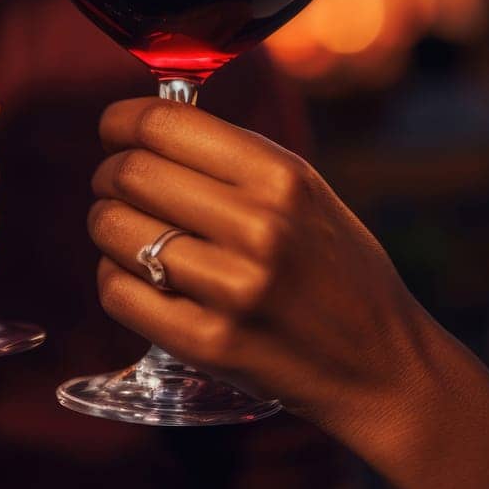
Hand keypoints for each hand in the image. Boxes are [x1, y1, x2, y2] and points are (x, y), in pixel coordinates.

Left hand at [86, 97, 430, 457]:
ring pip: (114, 230)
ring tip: (128, 230)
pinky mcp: (209, 343)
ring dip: (107, 224)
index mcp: (283, 177)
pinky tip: (138, 276)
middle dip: (108, 173)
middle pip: (131, 173)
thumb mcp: (307, 193)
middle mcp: (259, 227)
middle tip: (113, 183)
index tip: (113, 130)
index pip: (164, 125)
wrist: (382, 366)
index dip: (121, 121)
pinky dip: (114, 276)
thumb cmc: (337, 270)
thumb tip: (150, 127)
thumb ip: (236, 159)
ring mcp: (233, 289)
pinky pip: (118, 291)